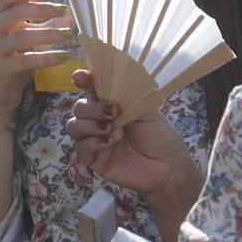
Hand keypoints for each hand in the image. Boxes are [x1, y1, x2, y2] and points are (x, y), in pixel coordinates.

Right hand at [0, 0, 74, 115]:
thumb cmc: (14, 62)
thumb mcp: (28, 40)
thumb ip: (44, 25)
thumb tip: (70, 12)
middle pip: (15, 12)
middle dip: (41, 9)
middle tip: (63, 9)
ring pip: (21, 36)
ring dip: (47, 33)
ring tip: (69, 34)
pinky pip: (25, 60)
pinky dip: (45, 57)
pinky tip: (62, 56)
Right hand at [66, 70, 199, 199]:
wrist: (167, 167)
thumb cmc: (160, 136)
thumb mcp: (147, 109)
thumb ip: (128, 92)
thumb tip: (110, 74)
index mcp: (112, 103)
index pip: (91, 88)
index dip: (83, 80)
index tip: (81, 77)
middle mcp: (100, 119)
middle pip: (79, 106)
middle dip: (92, 107)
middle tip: (114, 112)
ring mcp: (94, 138)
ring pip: (73, 125)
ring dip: (89, 124)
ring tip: (110, 128)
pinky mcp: (93, 158)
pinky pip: (80, 146)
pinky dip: (92, 142)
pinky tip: (109, 143)